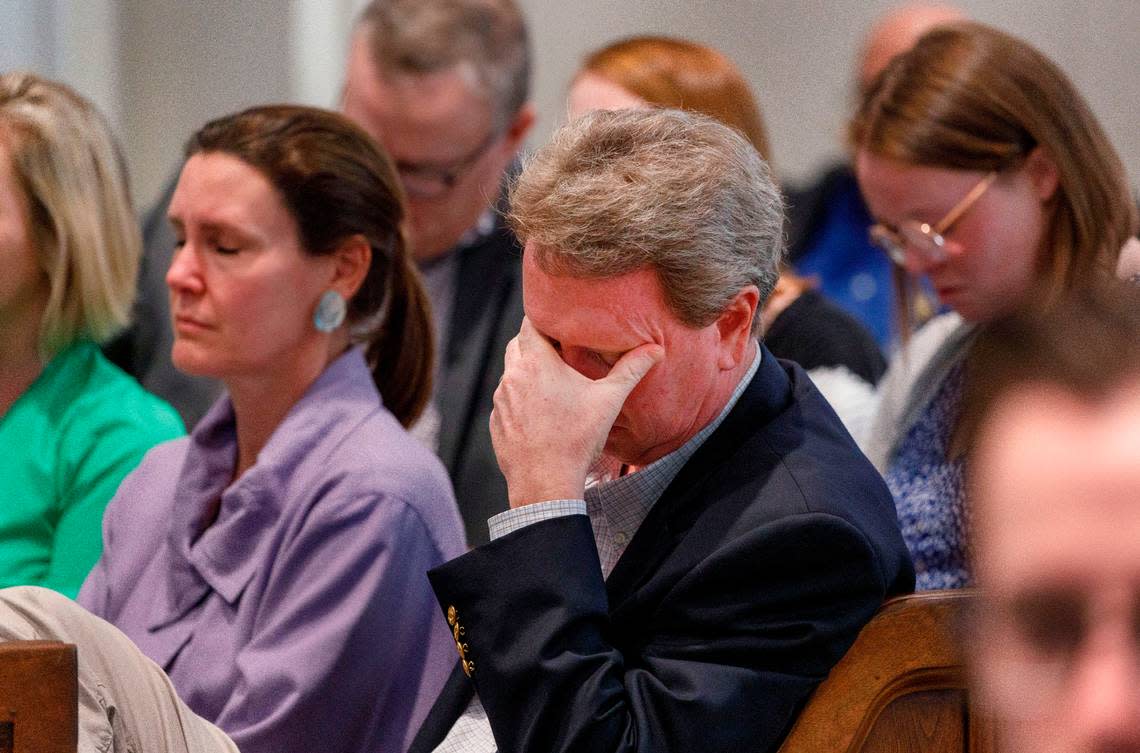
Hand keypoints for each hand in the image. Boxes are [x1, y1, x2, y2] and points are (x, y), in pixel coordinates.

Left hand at [490, 318, 663, 507]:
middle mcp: (511, 377)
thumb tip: (655, 349)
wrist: (545, 484)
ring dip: (528, 373)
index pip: (530, 323)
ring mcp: (500, 401)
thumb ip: (630, 369)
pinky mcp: (496, 423)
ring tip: (553, 384)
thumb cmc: (576, 439)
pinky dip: (520, 400)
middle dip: (537, 344)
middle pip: (518, 345)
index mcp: (535, 362)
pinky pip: (507, 401)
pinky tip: (541, 414)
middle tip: (561, 351)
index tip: (561, 323)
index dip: (545, 319)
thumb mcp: (608, 400)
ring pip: (512, 374)